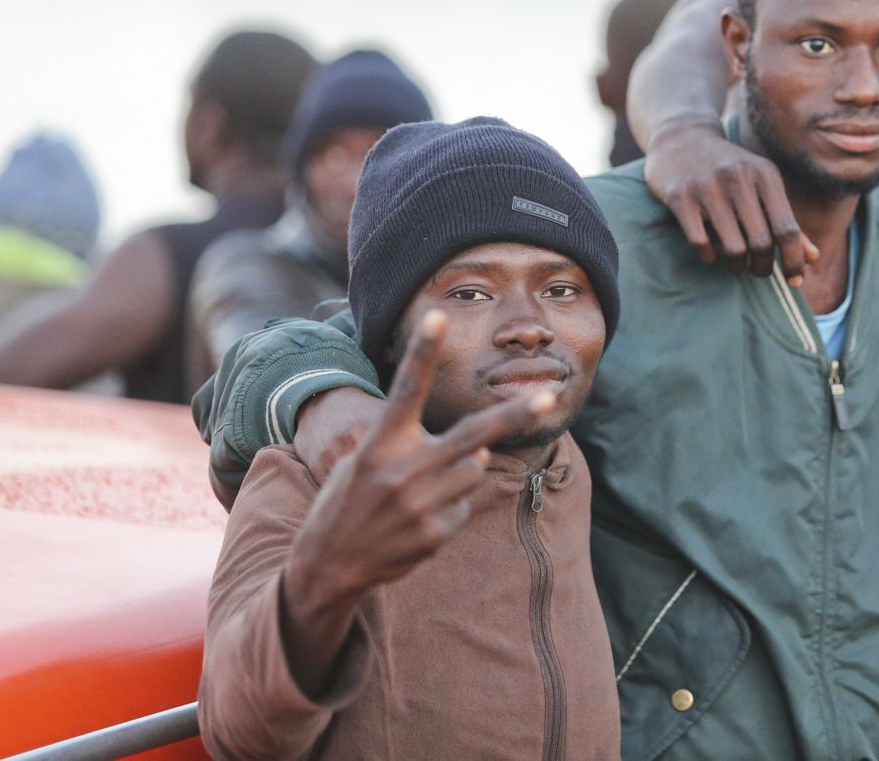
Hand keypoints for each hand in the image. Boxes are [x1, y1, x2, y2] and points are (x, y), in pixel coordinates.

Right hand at [287, 311, 553, 601]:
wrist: (328, 563)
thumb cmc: (350, 497)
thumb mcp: (366, 461)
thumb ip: (419, 448)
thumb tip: (482, 455)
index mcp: (379, 443)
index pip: (407, 388)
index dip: (423, 351)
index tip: (438, 315)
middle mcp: (403, 470)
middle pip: (472, 434)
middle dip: (514, 415)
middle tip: (550, 396)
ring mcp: (421, 504)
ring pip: (474, 469)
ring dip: (461, 471)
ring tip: (419, 491)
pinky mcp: (434, 534)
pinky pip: (464, 506)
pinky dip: (448, 508)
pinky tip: (416, 520)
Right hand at [644, 120, 817, 282]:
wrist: (681, 138)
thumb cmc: (729, 169)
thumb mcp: (761, 185)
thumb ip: (787, 219)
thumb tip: (813, 258)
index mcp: (765, 175)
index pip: (787, 229)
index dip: (794, 260)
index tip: (795, 280)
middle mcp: (739, 178)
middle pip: (762, 243)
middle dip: (763, 267)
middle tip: (758, 270)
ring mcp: (708, 187)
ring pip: (733, 248)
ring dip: (736, 266)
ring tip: (735, 263)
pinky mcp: (680, 197)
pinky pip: (701, 243)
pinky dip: (709, 257)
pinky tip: (710, 253)